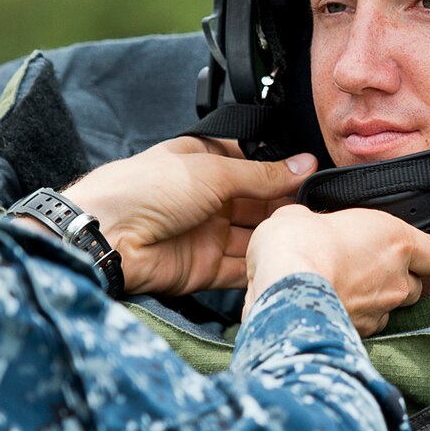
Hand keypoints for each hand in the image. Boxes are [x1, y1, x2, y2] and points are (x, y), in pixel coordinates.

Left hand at [59, 138, 315, 296]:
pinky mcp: (206, 267)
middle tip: (322, 206)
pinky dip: (263, 265)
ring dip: (278, 235)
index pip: (253, 164)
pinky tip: (290, 259)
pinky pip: (242, 268)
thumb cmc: (145, 189)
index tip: (315, 174)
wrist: (107, 237)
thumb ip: (262, 174)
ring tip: (312, 233)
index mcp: (204, 162)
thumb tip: (305, 164)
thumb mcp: (212, 171)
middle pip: (258, 202)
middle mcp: (207, 197)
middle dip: (286, 205)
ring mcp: (207, 233)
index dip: (282, 169)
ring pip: (254, 235)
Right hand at [244, 206, 429, 336]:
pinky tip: (334, 308)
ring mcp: (381, 309)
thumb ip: (316, 219)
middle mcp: (397, 278)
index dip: (421, 255)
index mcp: (396, 240)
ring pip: (392, 308)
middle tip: (366, 269)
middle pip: (415, 285)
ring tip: (348, 291)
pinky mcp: (362, 332)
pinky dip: (357, 319)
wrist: (281, 291)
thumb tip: (302, 222)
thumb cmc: (296, 247)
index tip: (403, 251)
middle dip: (396, 280)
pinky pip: (369, 326)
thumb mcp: (301, 216)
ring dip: (377, 301)